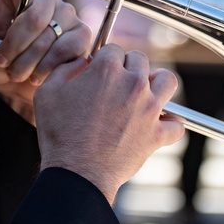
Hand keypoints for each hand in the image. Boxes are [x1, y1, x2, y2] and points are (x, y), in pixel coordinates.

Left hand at [0, 0, 93, 122]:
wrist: (15, 90)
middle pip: (37, 9)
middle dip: (16, 40)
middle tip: (3, 59)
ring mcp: (66, 16)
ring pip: (49, 32)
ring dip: (27, 59)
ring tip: (18, 69)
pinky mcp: (80, 37)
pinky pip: (66, 47)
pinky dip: (46, 66)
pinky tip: (38, 73)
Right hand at [34, 45, 183, 203]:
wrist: (77, 173)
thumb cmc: (59, 134)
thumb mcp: (47, 93)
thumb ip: (65, 68)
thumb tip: (81, 61)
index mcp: (106, 70)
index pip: (114, 49)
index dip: (104, 59)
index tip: (99, 70)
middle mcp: (132, 84)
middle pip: (140, 60)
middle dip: (128, 67)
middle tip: (117, 83)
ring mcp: (148, 109)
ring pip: (168, 81)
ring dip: (157, 83)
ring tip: (145, 92)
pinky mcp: (157, 135)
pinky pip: (176, 124)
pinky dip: (170, 124)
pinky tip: (158, 125)